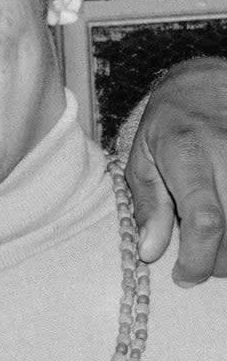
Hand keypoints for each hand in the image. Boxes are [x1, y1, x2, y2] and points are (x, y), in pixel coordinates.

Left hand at [126, 56, 226, 284]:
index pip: (205, 220)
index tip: (185, 276)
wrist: (207, 85)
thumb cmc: (168, 124)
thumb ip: (148, 205)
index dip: (199, 258)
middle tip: (199, 262)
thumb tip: (151, 251)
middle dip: (219, 262)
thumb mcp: (142, 158)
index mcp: (188, 155)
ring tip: (217, 248)